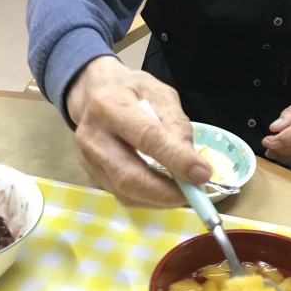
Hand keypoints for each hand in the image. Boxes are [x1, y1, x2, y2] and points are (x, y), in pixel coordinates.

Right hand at [66, 56, 211, 207]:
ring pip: (124, 191)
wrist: (94, 93)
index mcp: (112, 105)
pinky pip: (121, 195)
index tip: (202, 174)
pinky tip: (164, 191)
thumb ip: (177, 124)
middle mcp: (93, 134)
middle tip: (195, 193)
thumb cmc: (132, 91)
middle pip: (129, 175)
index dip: (176, 159)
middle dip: (166, 192)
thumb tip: (192, 164)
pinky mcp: (90, 173)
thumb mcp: (161, 94)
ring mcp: (87, 157)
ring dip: (159, 199)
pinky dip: (148, 199)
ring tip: (184, 192)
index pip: (147, 137)